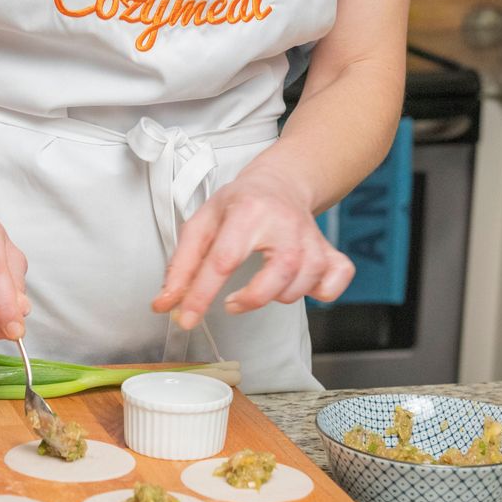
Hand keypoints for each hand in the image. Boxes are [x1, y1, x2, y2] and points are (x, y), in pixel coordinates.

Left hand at [152, 171, 353, 327]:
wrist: (281, 183)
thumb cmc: (240, 204)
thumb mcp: (202, 224)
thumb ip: (181, 265)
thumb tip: (166, 303)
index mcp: (248, 211)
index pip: (224, 259)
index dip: (202, 294)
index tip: (186, 318)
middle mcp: (286, 224)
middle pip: (278, 274)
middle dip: (252, 298)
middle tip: (231, 302)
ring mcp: (312, 238)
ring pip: (302, 284)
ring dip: (276, 296)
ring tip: (261, 284)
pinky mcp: (330, 251)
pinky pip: (335, 282)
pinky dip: (321, 292)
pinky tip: (300, 285)